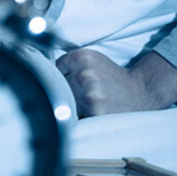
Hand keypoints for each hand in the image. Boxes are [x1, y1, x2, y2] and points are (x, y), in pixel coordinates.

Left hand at [56, 49, 176, 117]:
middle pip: (57, 88)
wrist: (140, 92)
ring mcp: (90, 94)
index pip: (54, 69)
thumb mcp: (92, 61)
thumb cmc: (111, 78)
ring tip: (87, 103)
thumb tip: (36, 74)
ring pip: (64, 104)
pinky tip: (90, 113)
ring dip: (71, 107)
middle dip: (64, 93)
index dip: (61, 77)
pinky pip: (75, 118)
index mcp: (82, 57)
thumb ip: (69, 64)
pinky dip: (79, 118)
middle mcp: (85, 74)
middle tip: (81, 94)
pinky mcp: (96, 112)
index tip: (70, 81)